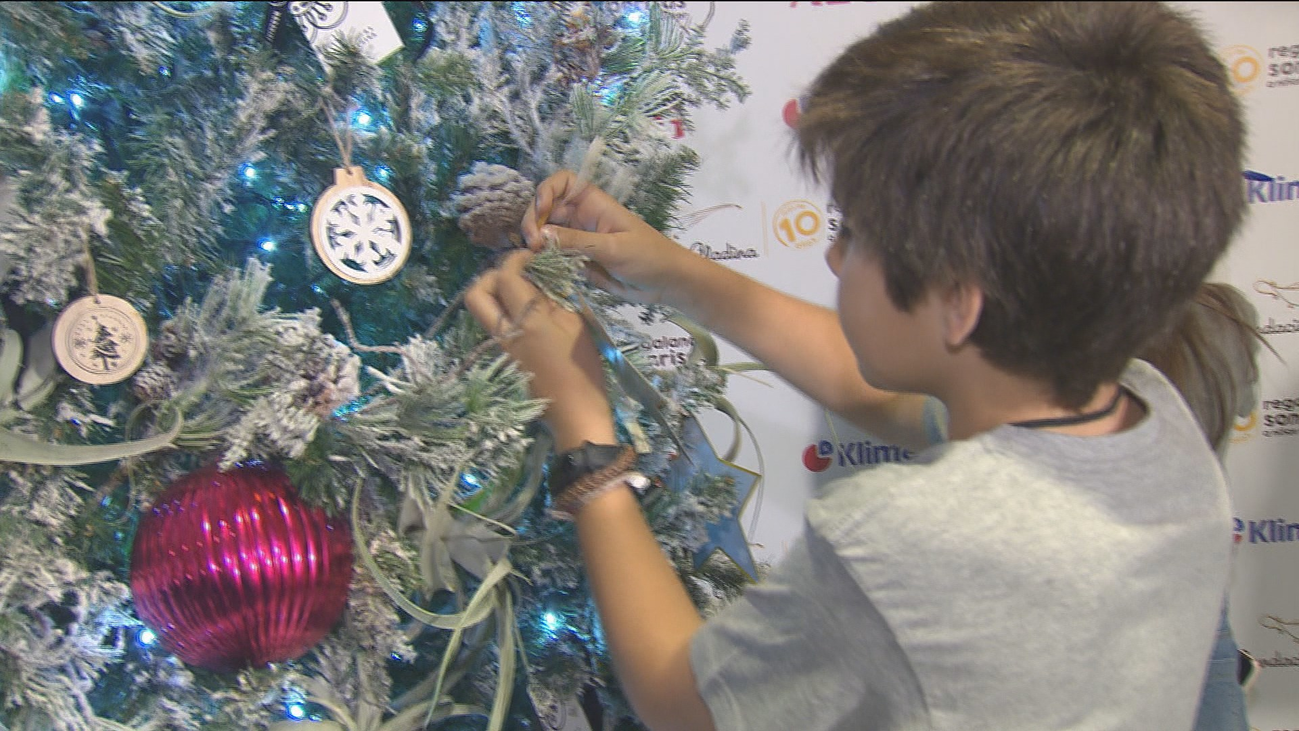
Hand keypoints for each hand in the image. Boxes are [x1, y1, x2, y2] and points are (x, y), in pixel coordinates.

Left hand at [465, 250, 615, 449]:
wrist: (575, 412)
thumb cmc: (584, 368)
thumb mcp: (576, 325)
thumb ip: (551, 302)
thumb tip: (536, 287)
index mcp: (528, 320)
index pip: (506, 277)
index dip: (514, 260)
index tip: (529, 256)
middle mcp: (505, 331)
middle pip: (476, 293)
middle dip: (491, 276)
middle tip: (514, 274)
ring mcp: (500, 347)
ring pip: (480, 311)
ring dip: (494, 294)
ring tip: (520, 293)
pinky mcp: (504, 358)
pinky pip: (493, 326)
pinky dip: (502, 312)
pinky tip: (525, 314)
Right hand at [522, 170, 699, 306]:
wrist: (667, 283)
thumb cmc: (648, 256)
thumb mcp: (613, 247)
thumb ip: (577, 242)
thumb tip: (539, 235)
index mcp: (593, 203)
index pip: (561, 183)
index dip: (546, 192)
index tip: (541, 212)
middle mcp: (581, 218)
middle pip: (545, 210)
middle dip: (533, 222)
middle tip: (531, 245)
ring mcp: (578, 240)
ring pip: (546, 235)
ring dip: (535, 244)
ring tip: (533, 258)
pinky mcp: (578, 261)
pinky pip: (554, 257)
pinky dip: (543, 261)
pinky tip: (538, 269)